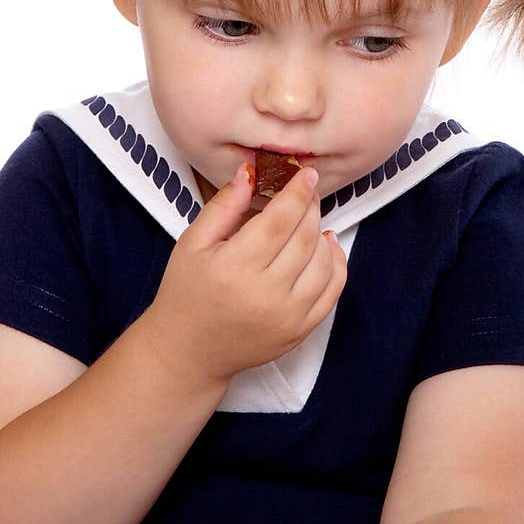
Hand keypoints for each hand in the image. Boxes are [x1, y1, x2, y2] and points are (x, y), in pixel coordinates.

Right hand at [146, 162, 346, 383]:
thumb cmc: (187, 292)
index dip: (298, 193)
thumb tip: (250, 173)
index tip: (307, 175)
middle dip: (311, 207)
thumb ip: (223, 207)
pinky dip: (336, 264)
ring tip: (309, 221)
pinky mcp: (300, 331)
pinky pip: (332, 291)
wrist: (189, 350)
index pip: (280, 220)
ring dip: (322, 233)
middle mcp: (265, 293)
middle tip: (307, 192)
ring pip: (323, 262)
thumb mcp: (192, 243)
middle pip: (304, 237)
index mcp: (235, 266)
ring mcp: (287, 316)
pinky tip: (326, 247)